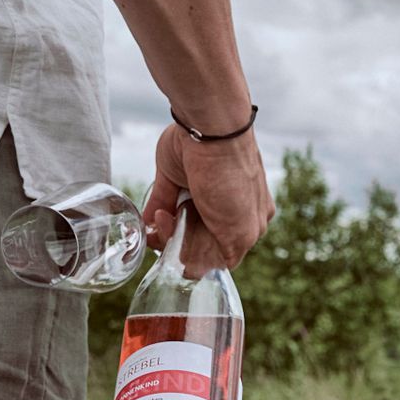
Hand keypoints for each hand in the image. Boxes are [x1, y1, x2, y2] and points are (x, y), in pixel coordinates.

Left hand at [145, 124, 274, 277]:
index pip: (223, 253)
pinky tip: (156, 218)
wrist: (210, 131)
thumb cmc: (233, 179)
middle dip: (182, 245)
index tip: (188, 257)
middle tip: (175, 233)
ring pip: (177, 229)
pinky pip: (157, 212)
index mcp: (249, 218)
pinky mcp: (172, 183)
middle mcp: (223, 207)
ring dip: (166, 232)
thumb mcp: (242, 228)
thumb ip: (230, 252)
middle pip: (197, 242)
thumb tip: (203, 269)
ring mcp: (197, 194)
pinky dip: (151, 222)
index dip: (203, 259)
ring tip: (165, 218)